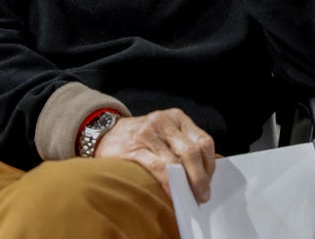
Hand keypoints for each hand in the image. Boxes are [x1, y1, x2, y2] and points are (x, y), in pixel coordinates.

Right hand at [94, 109, 215, 202]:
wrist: (105, 132)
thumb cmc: (141, 136)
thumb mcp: (165, 131)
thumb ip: (182, 145)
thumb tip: (201, 175)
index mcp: (177, 118)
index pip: (203, 141)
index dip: (209, 165)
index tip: (209, 182)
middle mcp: (164, 122)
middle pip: (192, 151)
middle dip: (200, 177)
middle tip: (202, 195)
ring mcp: (148, 133)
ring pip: (175, 161)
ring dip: (184, 183)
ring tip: (187, 197)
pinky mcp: (134, 148)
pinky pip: (157, 167)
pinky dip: (167, 182)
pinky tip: (171, 192)